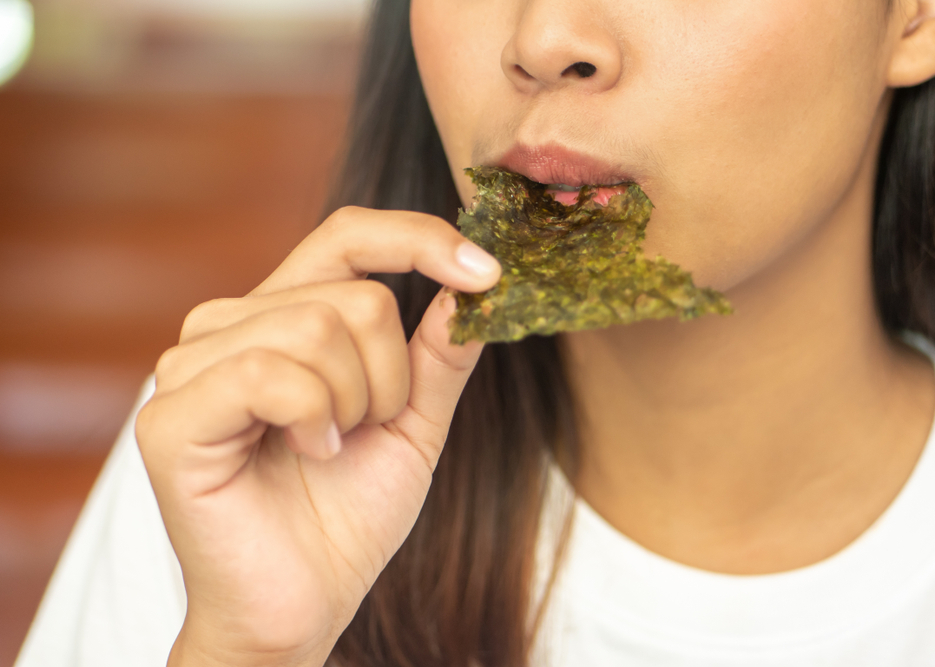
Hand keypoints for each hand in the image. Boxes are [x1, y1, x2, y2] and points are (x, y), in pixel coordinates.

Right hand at [135, 207, 500, 666]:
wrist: (305, 602)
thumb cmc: (350, 513)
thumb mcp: (413, 422)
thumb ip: (437, 353)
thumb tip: (472, 282)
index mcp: (282, 316)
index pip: (347, 234)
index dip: (420, 239)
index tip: (487, 273)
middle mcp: (229, 326)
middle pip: (353, 295)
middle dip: (391, 378)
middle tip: (364, 431)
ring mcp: (191, 366)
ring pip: (319, 328)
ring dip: (356, 403)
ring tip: (330, 449)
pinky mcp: (170, 416)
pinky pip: (272, 374)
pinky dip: (314, 422)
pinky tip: (306, 456)